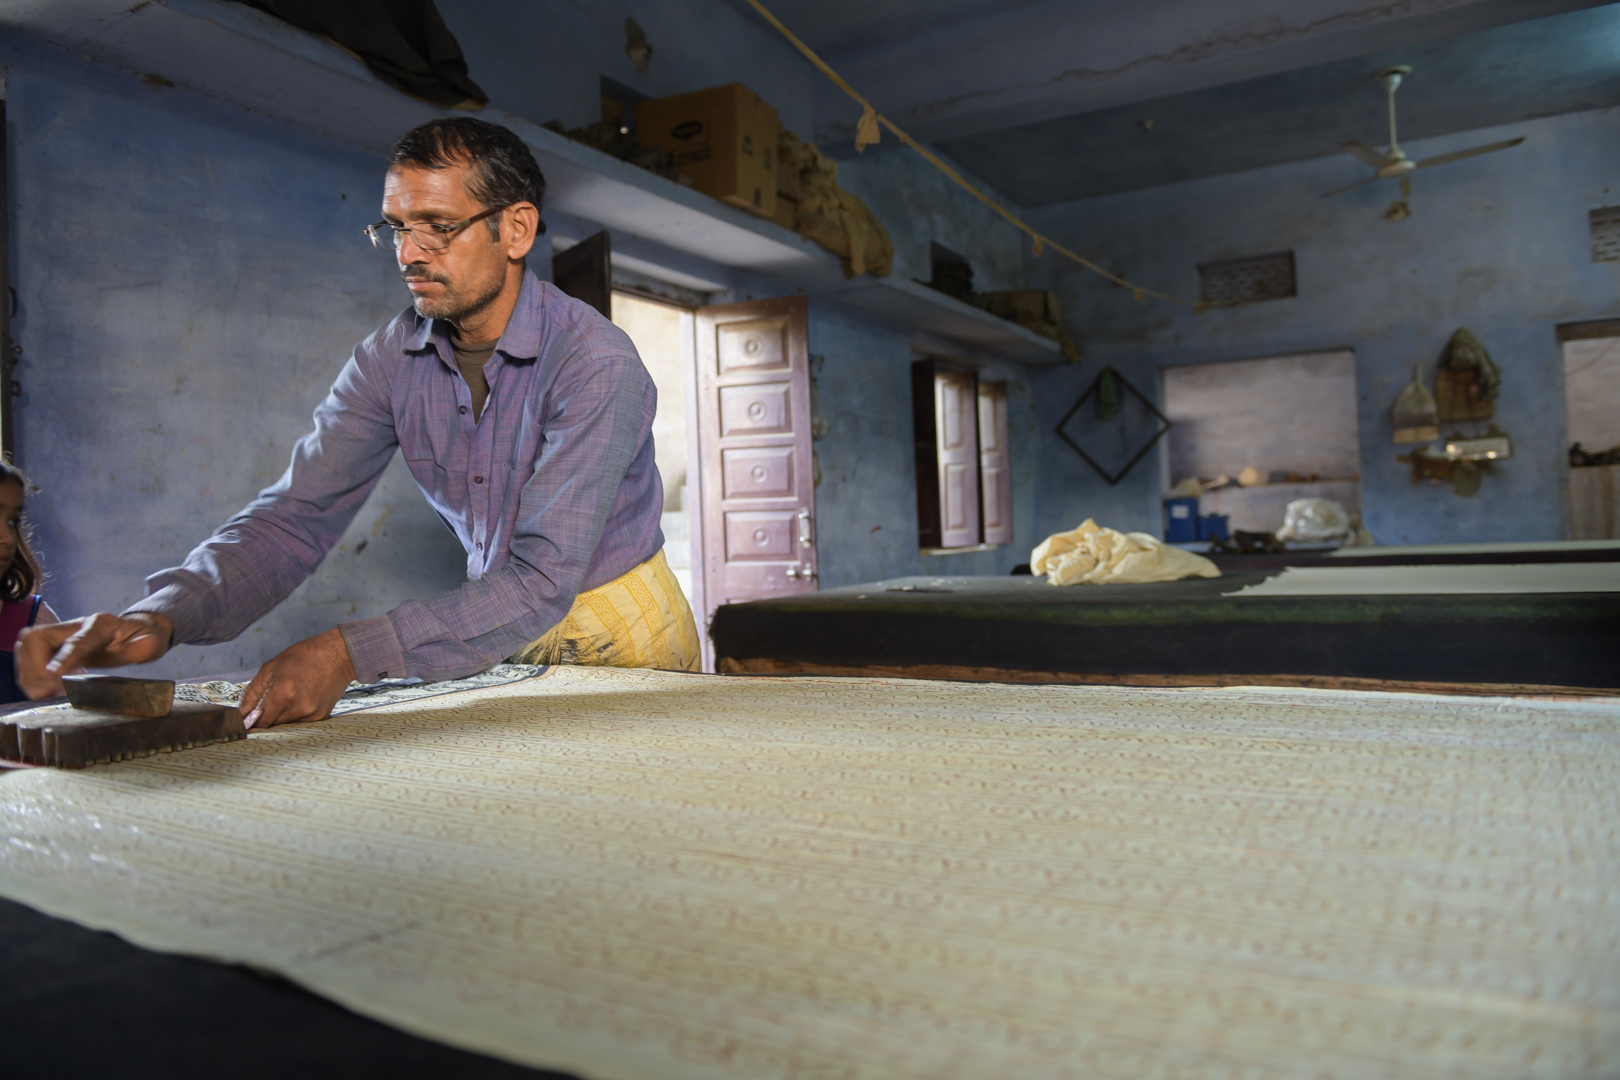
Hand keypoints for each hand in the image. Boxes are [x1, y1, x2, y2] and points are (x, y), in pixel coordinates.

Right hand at [16, 612, 173, 698]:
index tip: (53, 674)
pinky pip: (25, 662)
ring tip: (53, 690)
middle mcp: (73, 626)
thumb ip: (145, 647)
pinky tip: (49, 688)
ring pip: (24, 651)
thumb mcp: (151, 642)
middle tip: (56, 688)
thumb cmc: (141, 637)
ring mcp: (56, 634)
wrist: (132, 631)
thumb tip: (146, 644)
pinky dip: (31, 679)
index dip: (64, 657)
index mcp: (100, 625)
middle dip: (37, 669)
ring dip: (32, 677)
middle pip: (36, 641)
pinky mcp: (46, 646)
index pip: (78, 641)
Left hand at [238, 628, 356, 729]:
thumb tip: (241, 713)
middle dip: (266, 716)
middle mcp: (299, 708)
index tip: (246, 718)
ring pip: (286, 725)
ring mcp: (312, 714)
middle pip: (272, 725)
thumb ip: (253, 692)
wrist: (339, 655)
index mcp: (284, 693)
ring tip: (288, 696)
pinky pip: (300, 723)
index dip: (251, 720)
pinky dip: (295, 714)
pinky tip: (301, 699)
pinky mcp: (321, 716)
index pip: (260, 721)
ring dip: (281, 716)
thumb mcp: (272, 667)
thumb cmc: (304, 656)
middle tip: (269, 700)